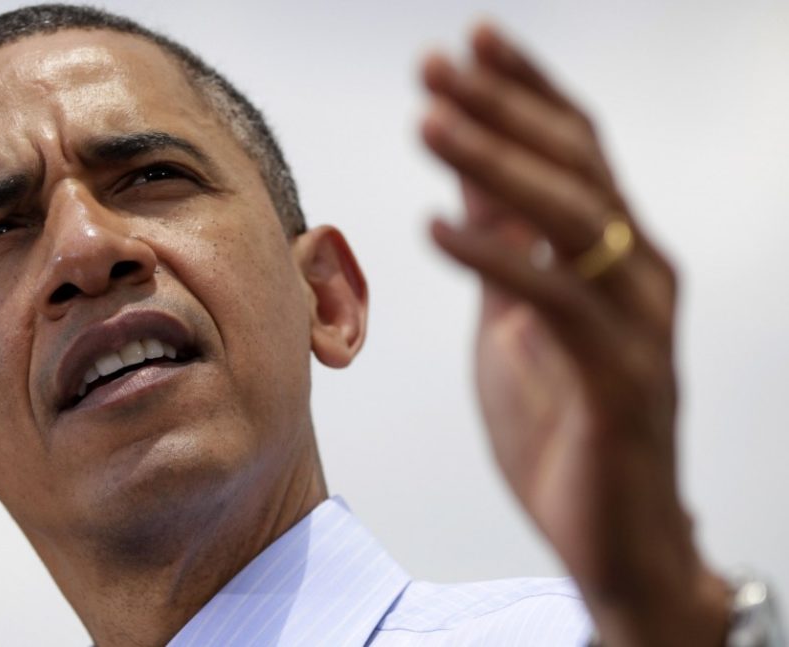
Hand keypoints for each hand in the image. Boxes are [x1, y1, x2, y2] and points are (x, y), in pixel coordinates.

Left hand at [419, 23, 730, 645]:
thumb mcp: (515, 324)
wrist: (617, 541)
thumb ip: (503, 252)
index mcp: (614, 258)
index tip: (470, 42)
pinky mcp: (619, 378)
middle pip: (573, 165)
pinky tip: (434, 224)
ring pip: (570, 217)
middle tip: (437, 62)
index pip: (573, 150)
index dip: (523, 92)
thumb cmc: (567, 429)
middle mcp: (636, 276)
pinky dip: (493, 258)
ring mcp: (636, 324)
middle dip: (502, 108)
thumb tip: (465, 184)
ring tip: (430, 121)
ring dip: (495, 163)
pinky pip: (553, 301)